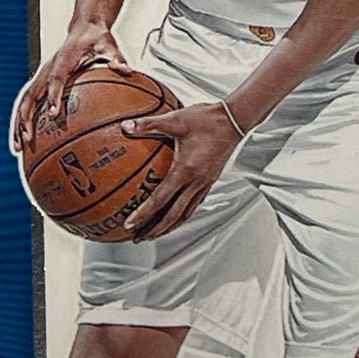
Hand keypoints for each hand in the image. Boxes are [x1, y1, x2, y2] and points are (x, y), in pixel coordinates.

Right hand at [13, 21, 130, 149]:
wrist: (84, 29)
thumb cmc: (96, 39)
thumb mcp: (109, 46)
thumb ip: (116, 58)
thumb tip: (125, 69)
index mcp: (63, 60)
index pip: (55, 79)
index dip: (53, 96)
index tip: (54, 114)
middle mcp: (47, 69)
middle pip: (31, 95)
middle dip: (26, 118)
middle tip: (27, 138)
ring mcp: (42, 77)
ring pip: (25, 102)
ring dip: (19, 124)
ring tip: (18, 147)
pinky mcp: (42, 83)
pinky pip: (29, 104)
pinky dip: (24, 122)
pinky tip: (25, 141)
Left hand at [119, 101, 241, 240]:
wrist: (234, 120)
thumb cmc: (207, 119)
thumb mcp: (175, 119)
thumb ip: (148, 124)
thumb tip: (124, 127)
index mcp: (186, 171)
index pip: (160, 200)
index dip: (143, 215)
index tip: (129, 225)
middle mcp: (196, 182)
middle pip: (173, 216)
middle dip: (154, 230)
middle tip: (138, 238)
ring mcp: (205, 183)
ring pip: (185, 214)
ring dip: (168, 226)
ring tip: (153, 233)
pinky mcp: (210, 181)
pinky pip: (193, 205)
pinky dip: (180, 215)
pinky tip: (173, 214)